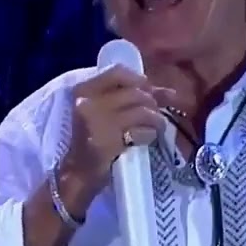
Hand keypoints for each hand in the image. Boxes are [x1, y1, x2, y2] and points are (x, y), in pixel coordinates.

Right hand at [59, 65, 172, 205]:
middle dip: (152, 103)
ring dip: (155, 119)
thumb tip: (168, 92)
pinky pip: (142, 131)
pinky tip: (146, 138)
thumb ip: (128, 96)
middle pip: (135, 92)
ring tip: (155, 127)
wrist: (77, 173)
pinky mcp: (109, 141)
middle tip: (154, 115)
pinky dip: (150, 134)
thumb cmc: (92, 140)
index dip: (140, 80)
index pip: (118, 72)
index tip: (150, 91)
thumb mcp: (101, 112)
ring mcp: (98, 122)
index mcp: (83, 90)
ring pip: (142, 110)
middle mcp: (88, 102)